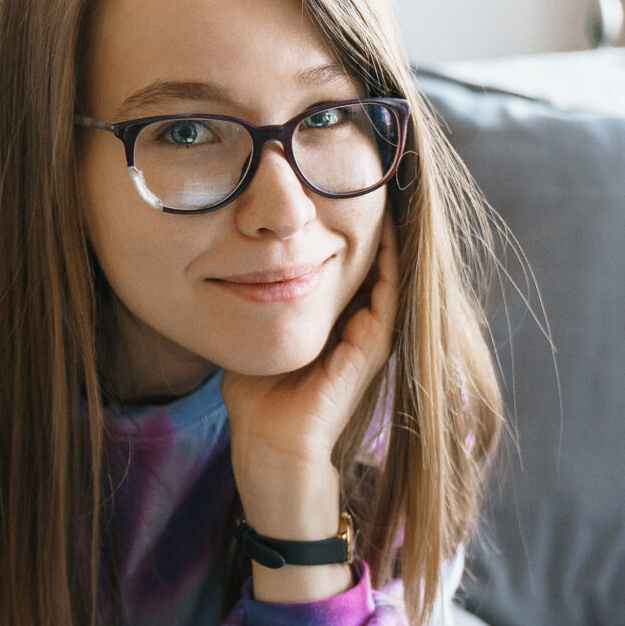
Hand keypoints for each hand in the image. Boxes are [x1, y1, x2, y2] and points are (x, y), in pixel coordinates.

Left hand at [222, 218, 399, 559]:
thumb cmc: (258, 400)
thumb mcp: (256, 333)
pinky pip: (387, 297)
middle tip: (375, 178)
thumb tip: (234, 264)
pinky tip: (386, 231)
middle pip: (374, 264)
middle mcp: (358, 328)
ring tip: (389, 193)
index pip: (346, 265)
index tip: (339, 189)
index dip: (346, 229)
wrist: (270, 447)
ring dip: (390, 237)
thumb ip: (255, 301)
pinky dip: (390, 265)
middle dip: (373, 223)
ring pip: (390, 276)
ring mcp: (369, 339)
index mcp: (334, 323)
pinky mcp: (370, 350)